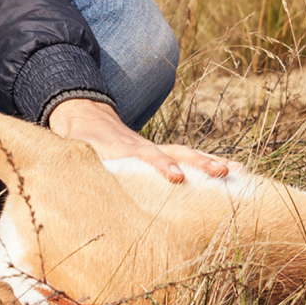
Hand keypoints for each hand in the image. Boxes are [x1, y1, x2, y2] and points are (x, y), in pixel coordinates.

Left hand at [47, 97, 235, 183]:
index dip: (157, 165)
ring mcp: (155, 150)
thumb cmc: (75, 144)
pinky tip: (238, 172)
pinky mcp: (164, 156)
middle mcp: (141, 148)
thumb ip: (68, 166)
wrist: (85, 118)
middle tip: (219, 172)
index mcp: (117, 149)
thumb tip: (66, 186)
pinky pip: (191, 159)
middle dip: (196, 163)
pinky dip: (213, 164)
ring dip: (209, 164)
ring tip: (234, 172)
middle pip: (172, 153)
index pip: (140, 157)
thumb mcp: (66, 153)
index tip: (175, 176)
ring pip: (186, 154)